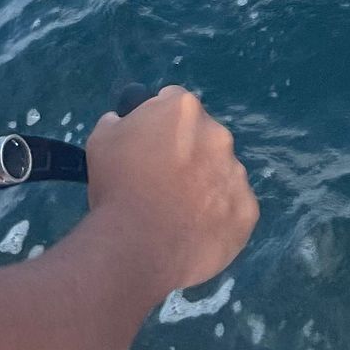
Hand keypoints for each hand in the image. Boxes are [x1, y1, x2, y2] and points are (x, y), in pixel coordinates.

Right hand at [85, 87, 258, 299]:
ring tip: (177, 212)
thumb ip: (120, 122)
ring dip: (205, 185)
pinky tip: (193, 231)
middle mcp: (218, 135)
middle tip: (162, 182)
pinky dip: (218, 216)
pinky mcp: (248, 211)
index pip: (174, 103)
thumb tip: (125, 122)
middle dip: (187, 153)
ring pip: (221, 173)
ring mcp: (237, 174)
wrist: (139, 246)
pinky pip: (233, 208)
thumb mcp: (101, 139)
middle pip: (203, 137)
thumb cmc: (116, 187)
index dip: (159, 124)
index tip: (149, 145)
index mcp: (183, 109)